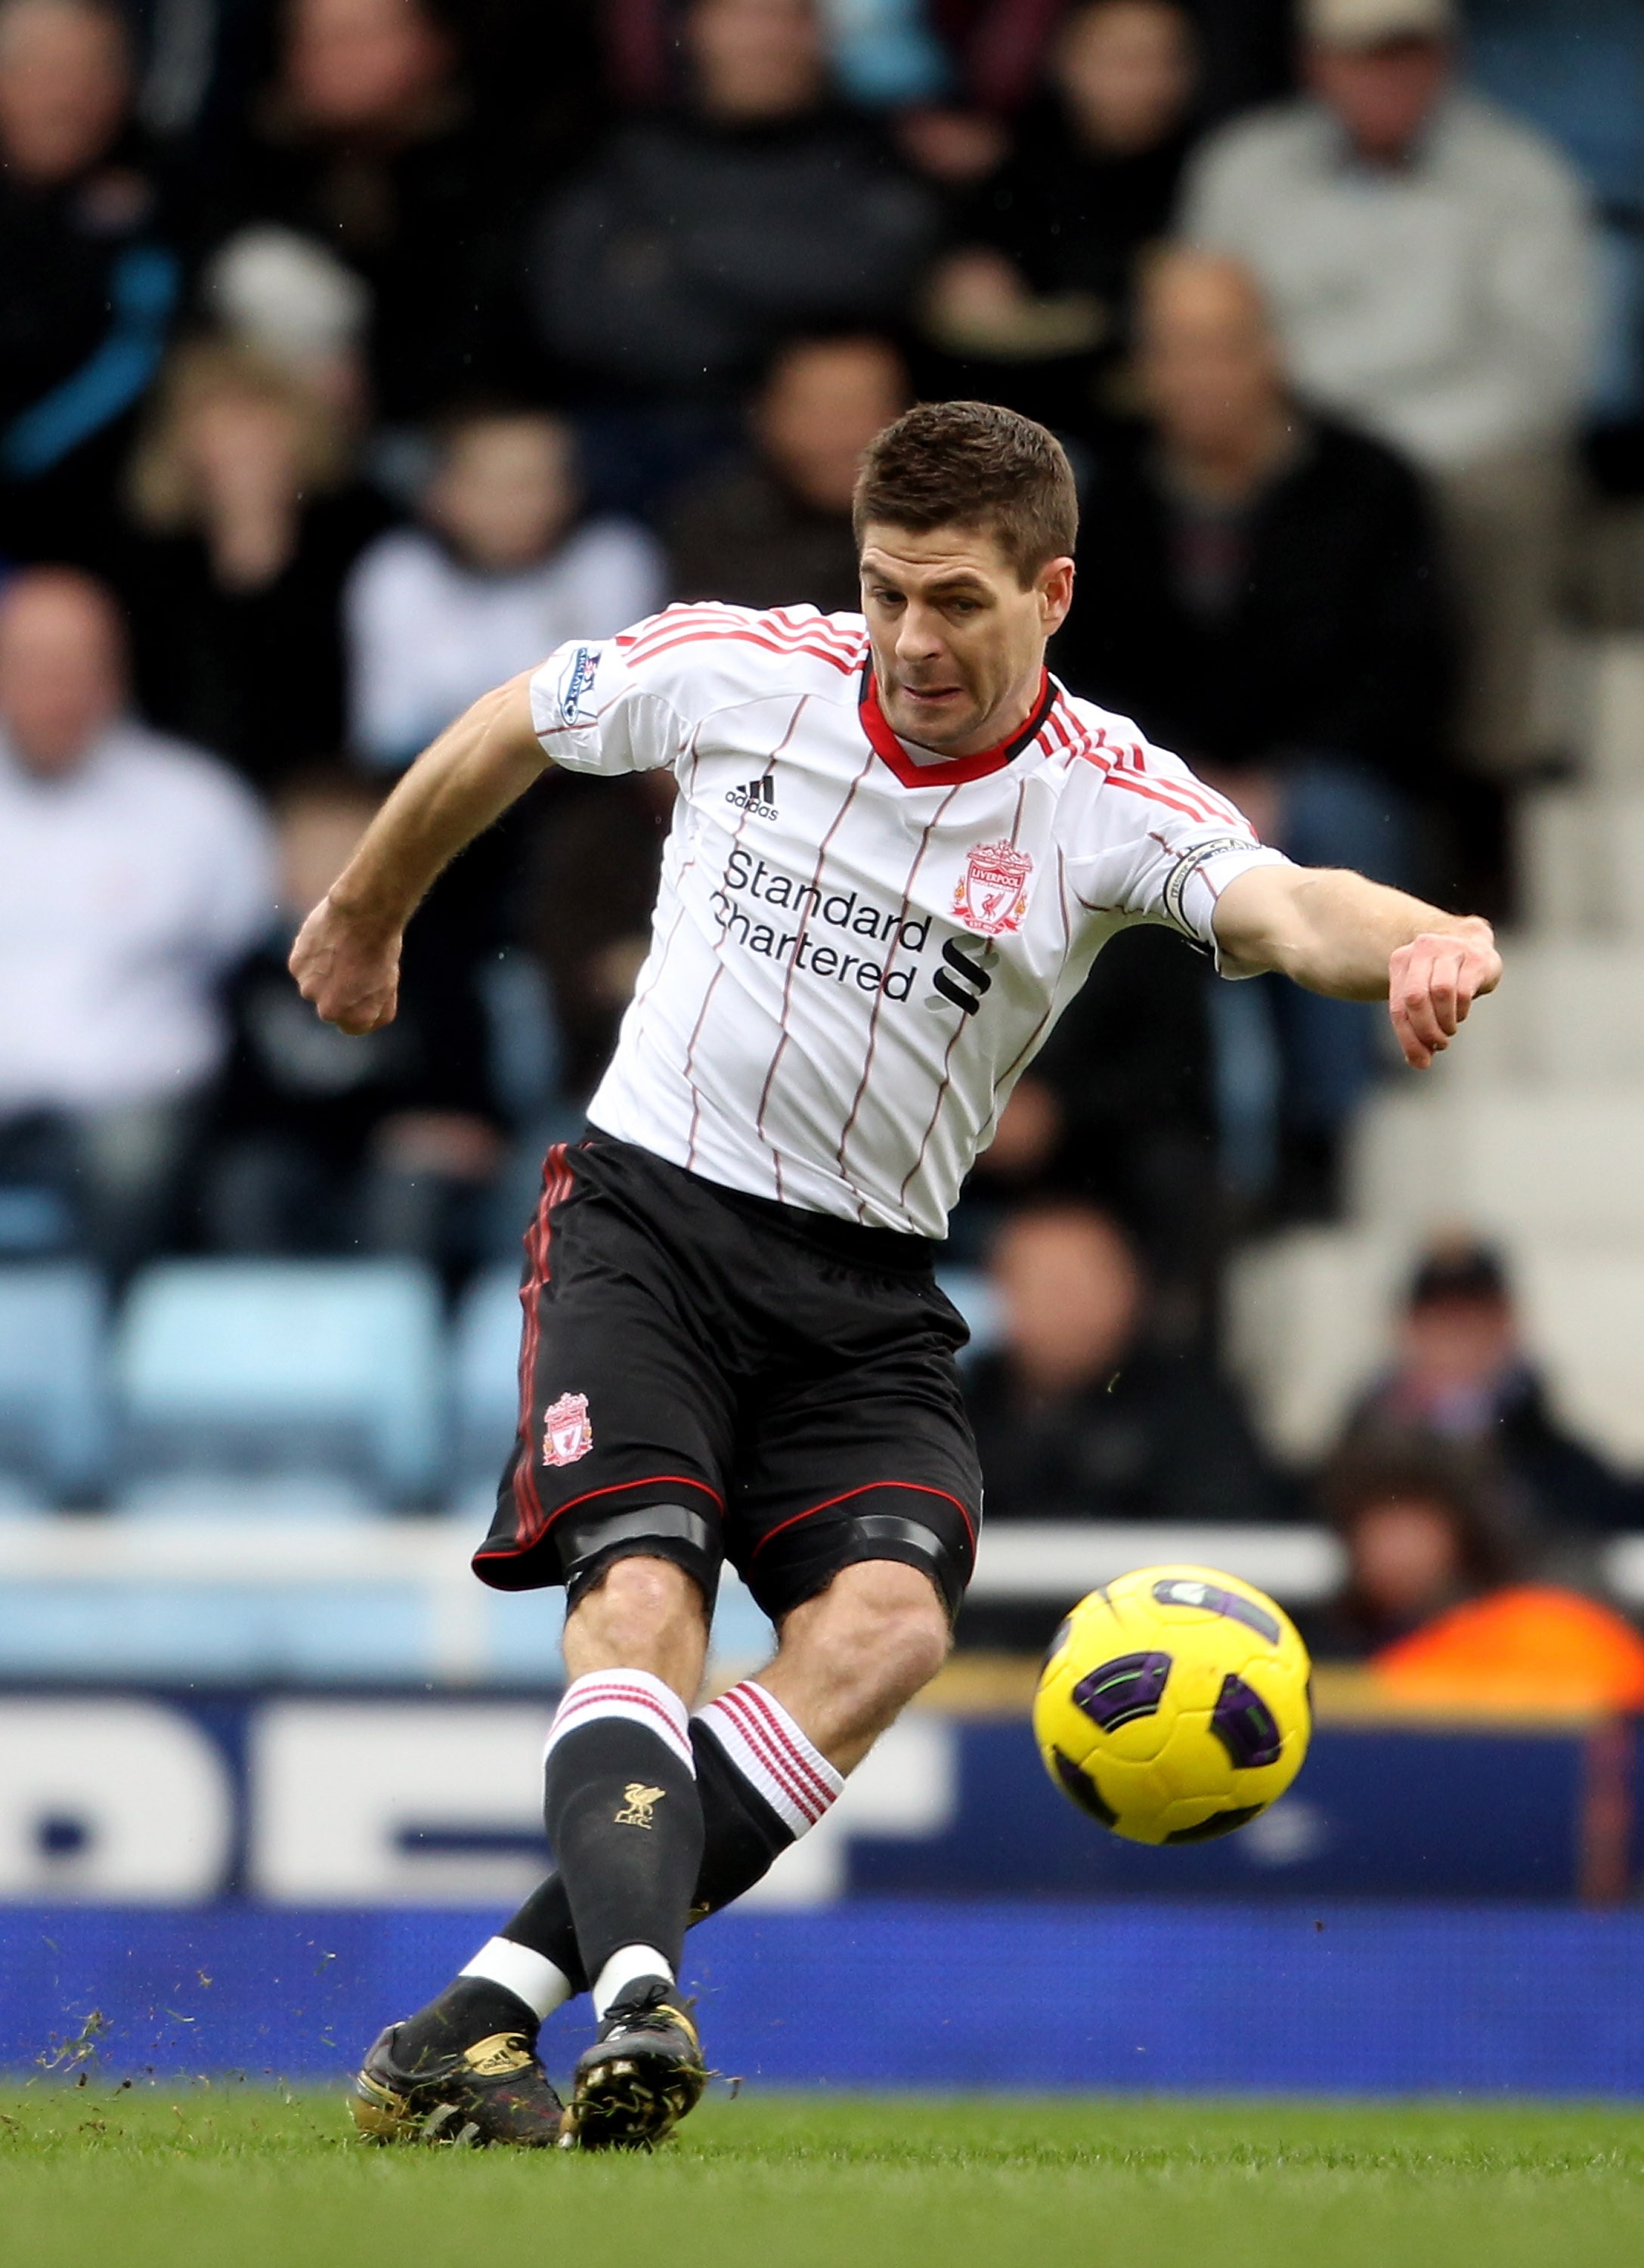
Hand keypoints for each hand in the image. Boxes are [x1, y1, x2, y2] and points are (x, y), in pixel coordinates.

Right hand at [288, 893, 401, 1034]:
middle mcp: (328, 1010)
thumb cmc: (381, 948)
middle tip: (353, 965)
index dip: (358, 1006)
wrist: (363, 914)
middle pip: (331, 1006)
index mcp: (355, 1019)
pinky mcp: (296, 967)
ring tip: (341, 950)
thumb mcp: (388, 985)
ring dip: (324, 973)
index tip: (363, 989)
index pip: (351, 1027)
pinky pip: (304, 966)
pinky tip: (327, 941)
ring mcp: (309, 989)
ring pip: (315, 985)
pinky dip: (312, 956)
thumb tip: (364, 1021)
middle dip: (340, 991)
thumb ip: (374, 1009)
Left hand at [1388, 919, 1500, 1069]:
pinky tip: (1460, 1014)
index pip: (1398, 1007)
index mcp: (1401, 961)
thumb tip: (1419, 1062)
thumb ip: (1416, 1027)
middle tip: (1438, 1044)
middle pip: (1415, 998)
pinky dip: (1461, 1011)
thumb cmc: (1442, 978)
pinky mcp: (1476, 956)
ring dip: (1445, 1021)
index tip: (1420, 1060)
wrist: (1473, 942)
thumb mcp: (1423, 999)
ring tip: (1449, 1030)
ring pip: (1441, 992)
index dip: (1408, 1039)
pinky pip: (1464, 991)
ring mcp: (1450, 948)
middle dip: (1426, 1030)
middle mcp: (1422, 949)